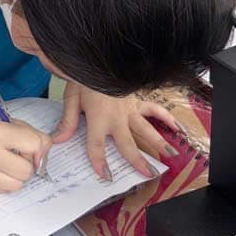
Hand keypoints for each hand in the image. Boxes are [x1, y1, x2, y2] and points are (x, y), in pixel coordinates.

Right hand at [0, 108, 51, 192]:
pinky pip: (3, 191)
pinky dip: (3, 182)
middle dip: (26, 165)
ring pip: (16, 185)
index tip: (27, 146)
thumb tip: (43, 159)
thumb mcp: (12, 123)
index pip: (34, 146)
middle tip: (16, 156)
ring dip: (16, 177)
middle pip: (26, 171)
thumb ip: (34, 137)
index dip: (35, 147)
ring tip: (6, 164)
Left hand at [54, 83, 173, 180]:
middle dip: (138, 160)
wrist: (96, 59)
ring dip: (158, 142)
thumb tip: (58, 140)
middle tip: (149, 174)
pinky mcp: (137, 100)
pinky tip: (177, 127)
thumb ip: (67, 121)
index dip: (100, 162)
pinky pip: (154, 109)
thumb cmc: (82, 78)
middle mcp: (116, 117)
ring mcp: (130, 109)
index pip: (97, 146)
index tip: (106, 176)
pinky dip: (167, 117)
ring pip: (146, 129)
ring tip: (169, 155)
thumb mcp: (71, 98)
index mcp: (98, 118)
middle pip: (127, 143)